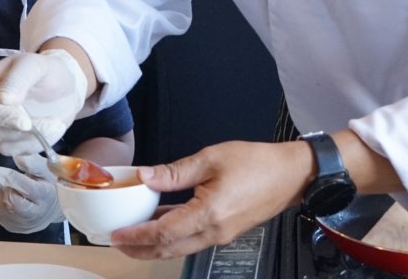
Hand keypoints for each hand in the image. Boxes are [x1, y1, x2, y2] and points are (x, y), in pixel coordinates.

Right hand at [0, 49, 86, 155]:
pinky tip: (53, 130)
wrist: (65, 88)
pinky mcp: (13, 142)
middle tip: (52, 123)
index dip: (1, 117)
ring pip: (6, 145)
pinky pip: (19, 151)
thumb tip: (3, 99)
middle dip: (23, 130)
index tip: (25, 122)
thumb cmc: (46, 72)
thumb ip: (18, 79)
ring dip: (33, 139)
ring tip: (56, 124)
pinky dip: (38, 144)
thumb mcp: (34, 66)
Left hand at [0, 154, 63, 233]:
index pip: (24, 186)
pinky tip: (12, 198)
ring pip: (1, 203)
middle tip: (15, 180)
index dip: (7, 176)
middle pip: (9, 197)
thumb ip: (32, 163)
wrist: (50, 210)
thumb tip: (17, 157)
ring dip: (3, 192)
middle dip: (7, 185)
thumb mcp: (46, 171)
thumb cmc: (48, 186)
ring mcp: (22, 223)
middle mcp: (34, 214)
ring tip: (15, 189)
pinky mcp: (12, 227)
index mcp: (45, 196)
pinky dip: (1, 201)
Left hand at [110, 140, 310, 258]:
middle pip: (168, 249)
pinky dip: (171, 236)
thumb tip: (146, 177)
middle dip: (139, 249)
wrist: (291, 175)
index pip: (164, 232)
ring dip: (154, 245)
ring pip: (179, 247)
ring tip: (132, 237)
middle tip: (116, 243)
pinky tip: (159, 224)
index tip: (117, 235)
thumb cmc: (257, 163)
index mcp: (209, 213)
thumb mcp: (211, 158)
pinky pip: (191, 239)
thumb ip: (176, 172)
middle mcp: (214, 231)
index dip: (137, 235)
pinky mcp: (225, 231)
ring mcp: (220, 235)